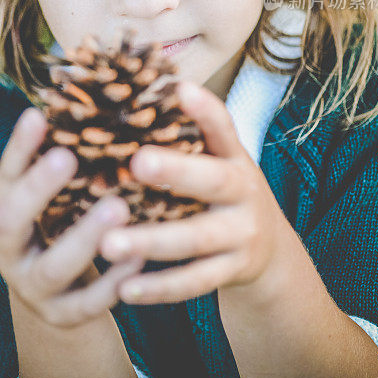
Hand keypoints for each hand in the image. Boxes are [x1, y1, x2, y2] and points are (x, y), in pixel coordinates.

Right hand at [0, 107, 143, 326]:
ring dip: (84, 236)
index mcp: (1, 210)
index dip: (18, 147)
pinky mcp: (64, 314)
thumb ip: (60, 156)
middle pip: (10, 222)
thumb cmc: (58, 221)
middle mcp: (8, 249)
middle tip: (66, 157)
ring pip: (53, 267)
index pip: (5, 175)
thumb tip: (84, 92)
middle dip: (38, 190)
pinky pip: (88, 302)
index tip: (37, 113)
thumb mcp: (51, 193)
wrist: (57, 294)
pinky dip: (114, 280)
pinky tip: (141, 254)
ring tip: (118, 205)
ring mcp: (33, 286)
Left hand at [100, 80, 294, 305]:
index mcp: (235, 157)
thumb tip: (135, 94)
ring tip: (108, 243)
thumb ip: (188, 137)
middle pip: (212, 181)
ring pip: (196, 239)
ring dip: (151, 241)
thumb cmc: (224, 191)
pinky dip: (159, 288)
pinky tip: (123, 289)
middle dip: (176, 172)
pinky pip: (195, 282)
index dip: (205, 109)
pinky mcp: (234, 270)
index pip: (224, 128)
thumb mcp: (218, 160)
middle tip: (137, 162)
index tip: (182, 88)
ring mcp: (242, 234)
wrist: (270, 249)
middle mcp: (244, 191)